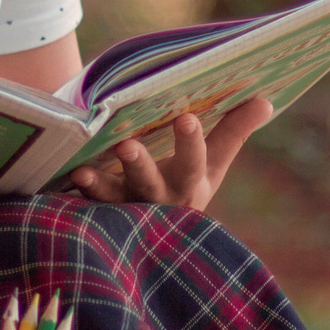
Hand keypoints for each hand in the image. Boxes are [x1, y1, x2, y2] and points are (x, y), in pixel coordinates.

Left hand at [68, 97, 271, 210]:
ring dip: (99, 185)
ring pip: (113, 197)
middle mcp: (159, 200)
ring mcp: (128, 208)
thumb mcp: (214, 162)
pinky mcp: (101, 212)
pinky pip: (86, 204)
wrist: (157, 229)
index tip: (185, 116)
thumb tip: (266, 100)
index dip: (191, 142)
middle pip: (150, 183)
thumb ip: (235, 130)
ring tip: (83, 172)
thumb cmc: (186, 181)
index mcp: (191, 184)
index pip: (195, 161)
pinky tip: (63, 177)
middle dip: (140, 164)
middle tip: (127, 145)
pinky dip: (75, 193)